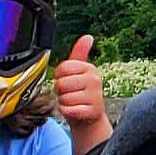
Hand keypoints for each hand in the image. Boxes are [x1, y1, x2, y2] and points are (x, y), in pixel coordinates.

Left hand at [54, 34, 109, 154]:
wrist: (89, 117)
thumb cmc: (80, 93)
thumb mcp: (78, 72)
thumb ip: (79, 54)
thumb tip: (88, 37)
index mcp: (89, 68)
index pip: (62, 68)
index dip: (60, 77)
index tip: (68, 81)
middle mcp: (95, 80)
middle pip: (62, 83)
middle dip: (61, 91)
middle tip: (71, 94)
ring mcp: (95, 96)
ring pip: (64, 97)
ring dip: (65, 102)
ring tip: (74, 102)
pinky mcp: (93, 111)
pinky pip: (68, 109)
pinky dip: (67, 112)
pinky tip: (75, 110)